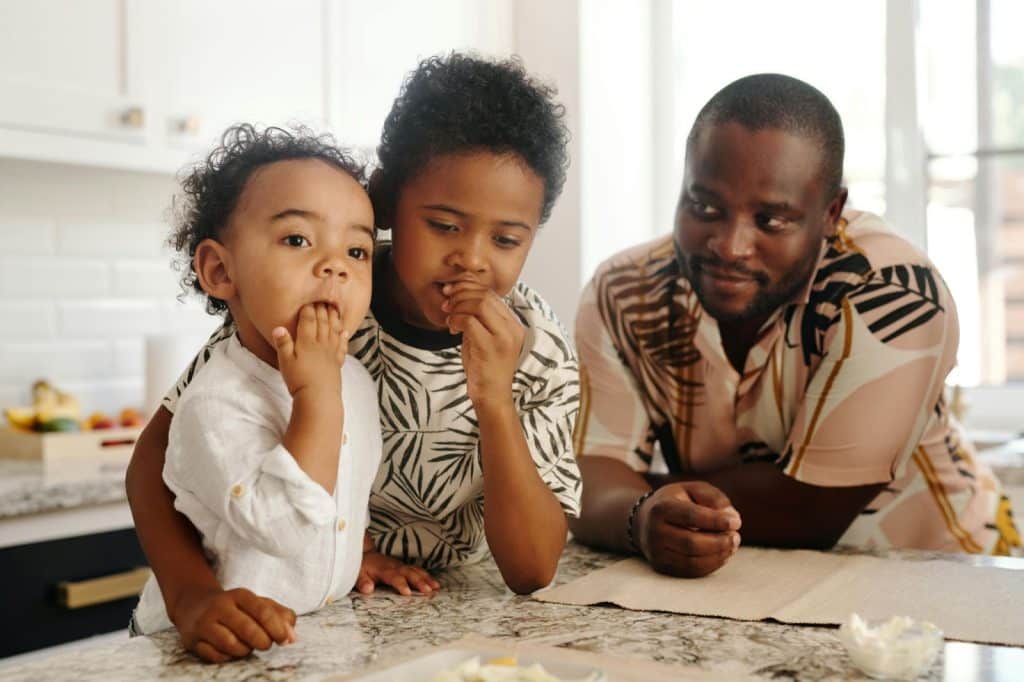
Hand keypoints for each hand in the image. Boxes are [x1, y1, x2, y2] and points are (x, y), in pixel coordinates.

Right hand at [171, 587, 296, 662]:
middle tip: (266, 645)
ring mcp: (205, 624)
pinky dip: (228, 657)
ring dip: (245, 650)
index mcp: (240, 595)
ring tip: (248, 646)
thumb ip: (280, 616)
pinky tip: (231, 651)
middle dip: (262, 641)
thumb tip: (292, 637)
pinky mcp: (193, 641)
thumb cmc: (235, 608)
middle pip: (247, 629)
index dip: (277, 628)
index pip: (263, 611)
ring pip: (230, 645)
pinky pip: (215, 656)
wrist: (193, 605)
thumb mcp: (257, 604)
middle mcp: (220, 607)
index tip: (285, 640)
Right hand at [273, 303, 347, 398]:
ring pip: (334, 330)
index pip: (308, 320)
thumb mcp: (285, 362)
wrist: (319, 397)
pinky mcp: (337, 362)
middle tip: (323, 298)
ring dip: (334, 318)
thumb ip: (283, 343)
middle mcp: (321, 343)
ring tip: (334, 309)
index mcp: (307, 341)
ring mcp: (331, 352)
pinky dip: (344, 337)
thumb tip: (278, 327)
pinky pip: (342, 345)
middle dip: (322, 309)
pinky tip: (345, 332)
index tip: (309, 300)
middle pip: (323, 322)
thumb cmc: (299, 380)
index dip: (308, 309)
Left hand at [355, 552, 439, 595]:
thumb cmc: (362, 567)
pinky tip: (435, 584)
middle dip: (420, 581)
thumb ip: (362, 582)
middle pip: (409, 573)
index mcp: (384, 569)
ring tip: (436, 587)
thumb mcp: (358, 574)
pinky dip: (427, 576)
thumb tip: (368, 589)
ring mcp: (402, 566)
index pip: (394, 577)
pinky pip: (418, 570)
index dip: (401, 584)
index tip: (408, 593)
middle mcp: (395, 566)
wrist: (366, 555)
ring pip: (416, 571)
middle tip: (429, 591)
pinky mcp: (405, 567)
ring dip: (426, 579)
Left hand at [442, 282, 523, 406]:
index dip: (468, 288)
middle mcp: (512, 328)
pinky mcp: (491, 347)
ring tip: (448, 317)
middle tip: (446, 303)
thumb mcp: (484, 338)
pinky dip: (456, 320)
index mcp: (513, 324)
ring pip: (478, 304)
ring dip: (457, 307)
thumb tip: (460, 295)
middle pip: (485, 295)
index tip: (451, 292)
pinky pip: (470, 321)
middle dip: (460, 294)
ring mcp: (503, 337)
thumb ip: (478, 319)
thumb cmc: (485, 368)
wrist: (492, 396)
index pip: (491, 294)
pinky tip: (451, 328)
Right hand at [635, 481, 741, 577]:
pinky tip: (722, 555)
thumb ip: (714, 498)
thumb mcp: (692, 490)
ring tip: (732, 546)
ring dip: (718, 556)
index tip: (736, 522)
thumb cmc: (676, 502)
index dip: (716, 520)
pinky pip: (691, 571)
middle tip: (736, 537)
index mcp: (661, 508)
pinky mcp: (661, 566)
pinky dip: (711, 565)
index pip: (691, 516)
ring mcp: (656, 552)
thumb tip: (732, 518)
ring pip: (692, 561)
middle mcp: (654, 531)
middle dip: (719, 542)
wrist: (645, 521)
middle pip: (692, 543)